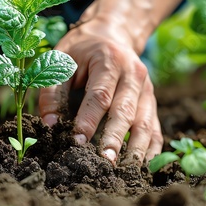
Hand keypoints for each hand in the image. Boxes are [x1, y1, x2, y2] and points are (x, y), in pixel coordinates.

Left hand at [38, 16, 162, 164]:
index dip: (88, 119)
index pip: (99, 94)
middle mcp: (133, 74)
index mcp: (109, 60)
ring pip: (144, 122)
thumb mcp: (60, 60)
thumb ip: (53, 91)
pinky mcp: (152, 101)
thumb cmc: (80, 50)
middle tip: (104, 162)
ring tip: (124, 171)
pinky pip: (155, 127)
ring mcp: (147, 88)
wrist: (112, 34)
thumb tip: (50, 126)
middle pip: (125, 110)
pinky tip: (142, 166)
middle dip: (114, 139)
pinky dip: (150, 148)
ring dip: (135, 149)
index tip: (77, 142)